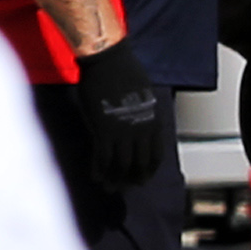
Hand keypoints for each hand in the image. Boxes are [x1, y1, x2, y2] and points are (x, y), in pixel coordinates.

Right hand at [71, 42, 173, 192]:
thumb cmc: (125, 71)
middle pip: (138, 164)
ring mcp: (122, 132)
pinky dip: (99, 170)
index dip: (148, 170)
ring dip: (114, 180)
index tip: (142, 178)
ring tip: (109, 188)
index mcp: (152, 122)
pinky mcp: (103, 130)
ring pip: (120, 165)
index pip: (155, 155)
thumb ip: (144, 113)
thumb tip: (143, 122)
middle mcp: (140, 131)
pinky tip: (95, 178)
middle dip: (131, 180)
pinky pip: (102, 158)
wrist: (109, 60)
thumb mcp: (144, 95)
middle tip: (124, 188)